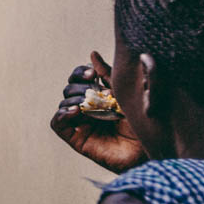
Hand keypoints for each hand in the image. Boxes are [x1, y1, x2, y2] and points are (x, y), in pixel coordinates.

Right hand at [50, 51, 145, 173]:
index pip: (79, 77)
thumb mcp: (124, 93)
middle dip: (79, 87)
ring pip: (63, 104)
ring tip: (88, 105)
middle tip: (97, 94)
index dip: (81, 73)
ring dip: (73, 100)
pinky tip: (76, 112)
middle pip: (69, 89)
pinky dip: (62, 115)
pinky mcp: (76, 138)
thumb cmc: (140, 121)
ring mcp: (81, 123)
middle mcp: (87, 107)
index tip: (92, 74)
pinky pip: (57, 124)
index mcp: (98, 94)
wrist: (146, 148)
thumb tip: (92, 54)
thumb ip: (108, 75)